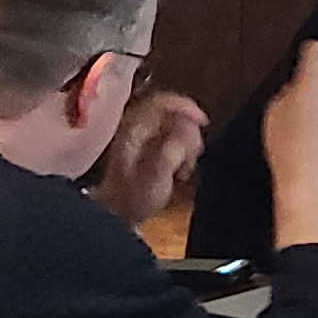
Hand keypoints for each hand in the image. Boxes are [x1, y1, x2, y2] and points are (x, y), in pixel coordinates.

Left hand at [90, 89, 205, 224]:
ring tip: (186, 165)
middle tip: (195, 153)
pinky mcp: (143, 149)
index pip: (162, 101)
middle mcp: (134, 128)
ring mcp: (138, 137)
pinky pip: (169, 137)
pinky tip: (180, 167)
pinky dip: (180, 149)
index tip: (202, 121)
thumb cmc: (133, 200)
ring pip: (171, 125)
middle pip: (170, 112)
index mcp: (135, 129)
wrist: (115, 216)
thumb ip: (173, 149)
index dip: (186, 106)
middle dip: (189, 130)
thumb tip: (189, 126)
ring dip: (186, 142)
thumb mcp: (157, 177)